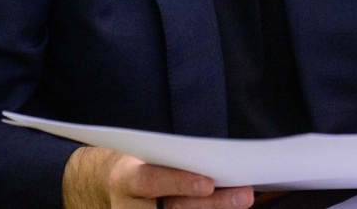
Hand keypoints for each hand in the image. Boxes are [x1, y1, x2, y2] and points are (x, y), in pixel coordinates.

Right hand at [62, 146, 254, 208]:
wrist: (112, 188)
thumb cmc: (139, 165)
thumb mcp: (145, 155)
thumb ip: (171, 157)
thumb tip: (219, 154)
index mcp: (124, 179)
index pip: (150, 181)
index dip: (179, 182)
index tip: (208, 182)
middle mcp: (130, 208)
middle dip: (212, 205)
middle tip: (244, 195)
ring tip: (243, 201)